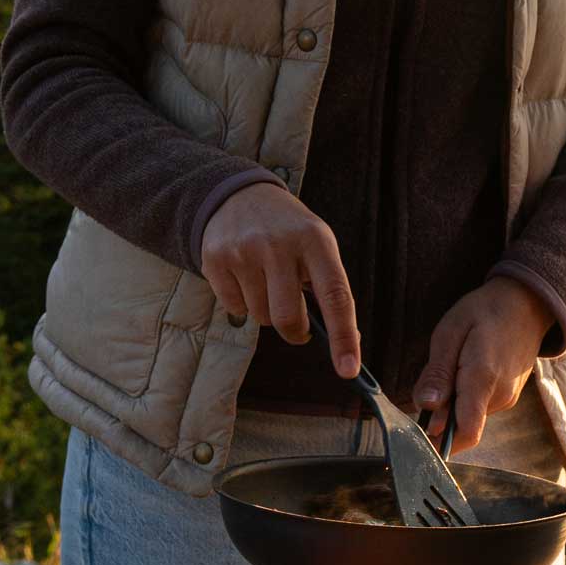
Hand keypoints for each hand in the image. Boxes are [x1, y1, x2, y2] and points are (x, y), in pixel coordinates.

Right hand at [199, 182, 360, 376]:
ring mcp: (244, 251)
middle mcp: (279, 244)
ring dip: (267, 311)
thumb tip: (344, 341)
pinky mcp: (216, 259)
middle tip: (297, 325)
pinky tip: (244, 276)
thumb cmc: (288, 230)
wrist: (238, 194)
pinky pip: (235, 309)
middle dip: (295, 332)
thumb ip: (328, 284)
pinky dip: (243, 303)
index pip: (336, 296)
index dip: (344, 336)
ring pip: (260, 317)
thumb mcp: (316, 242)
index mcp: (315, 240)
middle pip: (289, 318)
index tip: (349, 370)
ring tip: (265, 279)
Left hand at [412, 277, 553, 454]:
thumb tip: (425, 407)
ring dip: (452, 403)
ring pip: (469, 416)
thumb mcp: (451, 332)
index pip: (466, 432)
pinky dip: (465, 397)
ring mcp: (507, 398)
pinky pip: (479, 407)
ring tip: (453, 366)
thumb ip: (437, 372)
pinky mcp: (508, 397)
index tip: (419, 433)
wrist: (526, 304)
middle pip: (461, 426)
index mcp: (482, 378)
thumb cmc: (485, 311)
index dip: (440, 443)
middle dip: (439, 415)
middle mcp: (499, 396)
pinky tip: (465, 369)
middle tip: (432, 382)